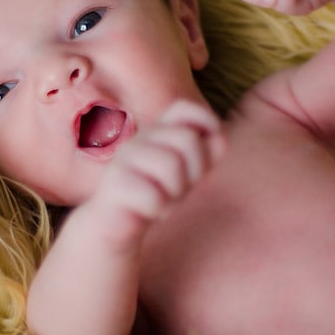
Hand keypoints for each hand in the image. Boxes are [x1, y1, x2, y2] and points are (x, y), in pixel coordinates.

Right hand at [89, 100, 224, 245]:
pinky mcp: (114, 185)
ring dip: (174, 194)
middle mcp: (140, 139)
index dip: (205, 121)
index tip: (208, 146)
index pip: (183, 108)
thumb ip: (207, 153)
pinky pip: (153, 196)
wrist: (114, 226)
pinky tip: (148, 211)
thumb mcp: (187, 172)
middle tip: (179, 188)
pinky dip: (158, 210)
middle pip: (187, 139)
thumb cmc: (155, 193)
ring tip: (163, 200)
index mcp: (157, 132)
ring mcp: (124, 160)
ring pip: (170, 166)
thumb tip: (220, 137)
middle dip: (194, 171)